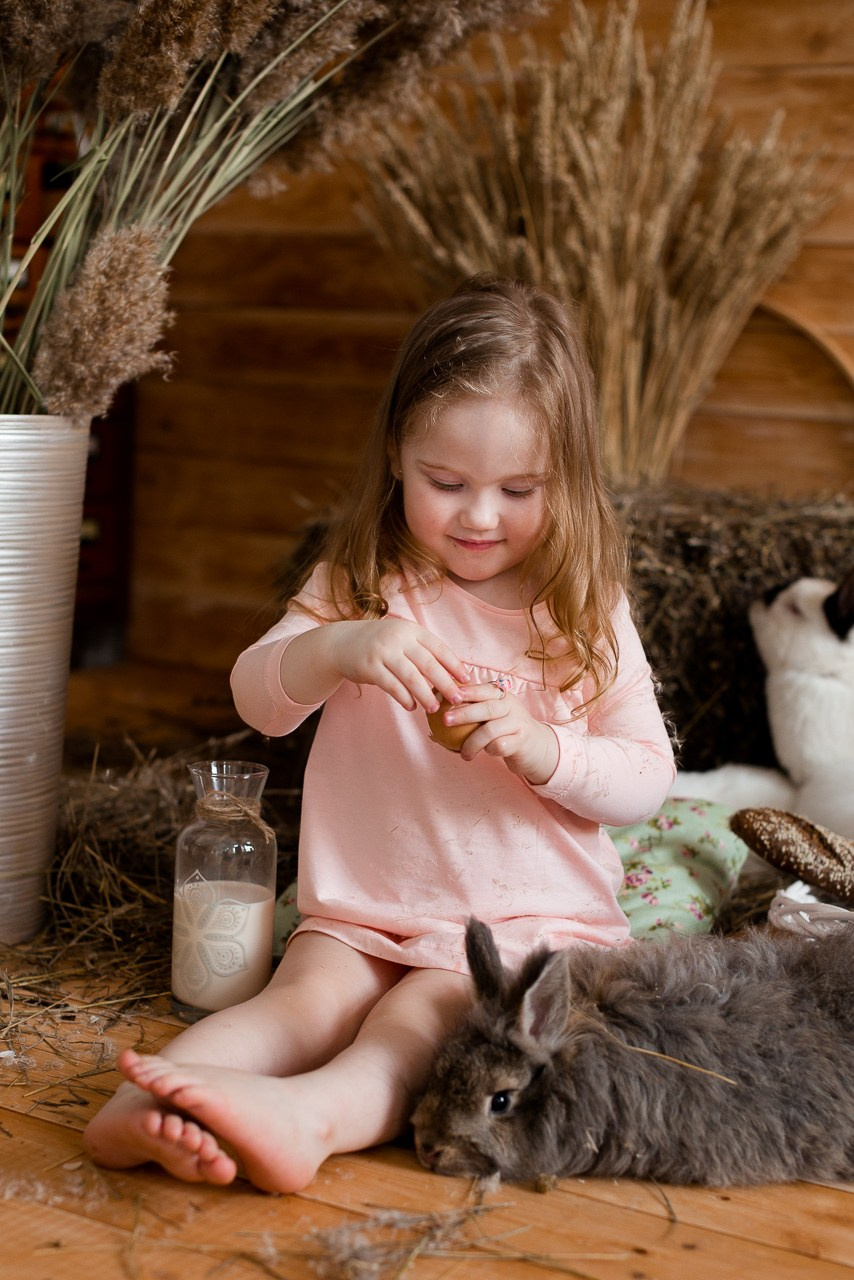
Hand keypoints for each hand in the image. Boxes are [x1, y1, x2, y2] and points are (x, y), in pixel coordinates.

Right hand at [329, 618, 468, 712]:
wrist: (342, 643)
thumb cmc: (380, 645)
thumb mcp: (401, 639)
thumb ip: (422, 652)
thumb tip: (452, 673)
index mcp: (411, 630)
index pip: (438, 648)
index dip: (454, 664)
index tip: (467, 679)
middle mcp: (398, 638)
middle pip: (428, 663)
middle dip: (445, 683)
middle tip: (457, 699)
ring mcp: (383, 652)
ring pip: (411, 676)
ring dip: (425, 694)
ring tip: (434, 708)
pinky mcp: (370, 667)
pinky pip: (392, 685)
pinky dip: (404, 697)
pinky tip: (412, 706)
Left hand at [437, 683, 558, 784]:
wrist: (536, 745)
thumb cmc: (504, 729)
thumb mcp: (491, 716)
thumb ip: (471, 712)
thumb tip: (434, 719)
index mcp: (501, 695)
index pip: (483, 690)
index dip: (466, 691)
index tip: (448, 696)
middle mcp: (511, 705)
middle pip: (486, 708)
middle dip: (463, 713)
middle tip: (445, 720)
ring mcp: (518, 722)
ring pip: (491, 730)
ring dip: (472, 743)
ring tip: (464, 754)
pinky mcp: (523, 739)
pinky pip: (500, 745)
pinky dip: (489, 750)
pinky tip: (486, 753)